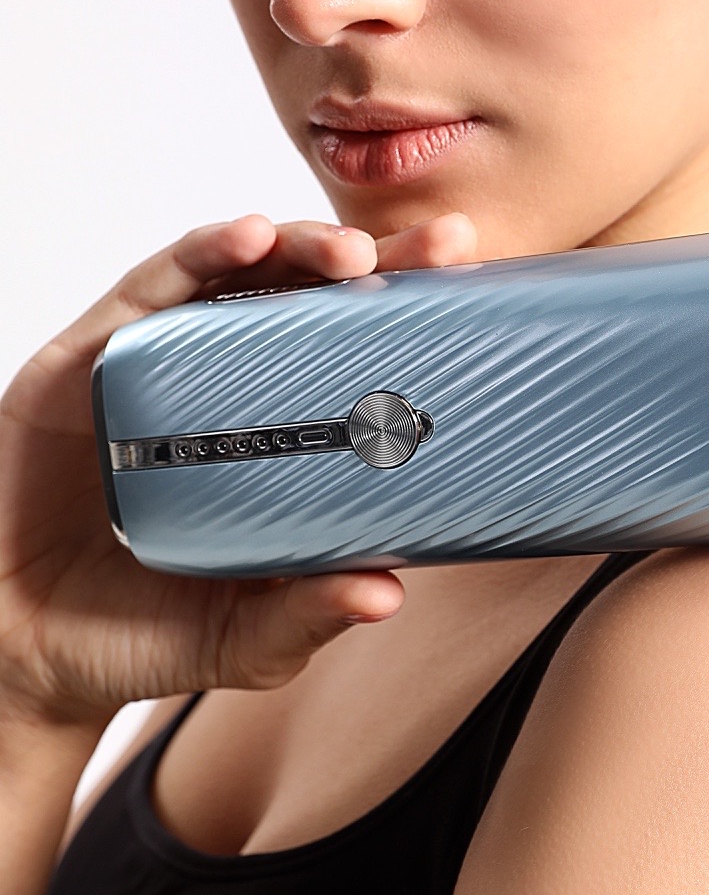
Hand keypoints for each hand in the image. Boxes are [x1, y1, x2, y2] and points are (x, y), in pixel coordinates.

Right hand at [0, 212, 477, 730]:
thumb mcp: (245, 637)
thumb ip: (307, 614)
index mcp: (276, 438)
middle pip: (309, 299)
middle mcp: (221, 388)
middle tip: (440, 248)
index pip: (356, 358)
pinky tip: (244, 239)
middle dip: (378, 261)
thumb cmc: (142, 636)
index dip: (416, 316)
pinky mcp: (85, 359)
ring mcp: (154, 367)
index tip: (477, 286)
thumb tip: (386, 594)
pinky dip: (199, 256)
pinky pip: (147, 291)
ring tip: (351, 251)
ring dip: (296, 246)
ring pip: (235, 276)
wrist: (26, 655)